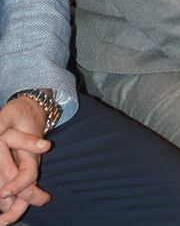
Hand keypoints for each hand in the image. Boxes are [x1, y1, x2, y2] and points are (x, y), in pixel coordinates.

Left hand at [0, 98, 51, 225]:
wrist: (33, 109)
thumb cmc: (20, 112)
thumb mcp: (9, 114)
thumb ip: (0, 125)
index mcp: (31, 153)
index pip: (28, 175)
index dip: (17, 185)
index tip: (3, 193)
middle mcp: (30, 164)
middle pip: (29, 191)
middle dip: (17, 209)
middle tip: (3, 221)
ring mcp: (26, 167)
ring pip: (24, 194)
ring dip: (14, 208)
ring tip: (1, 221)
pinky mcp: (21, 168)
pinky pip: (19, 188)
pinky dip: (11, 200)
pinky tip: (2, 209)